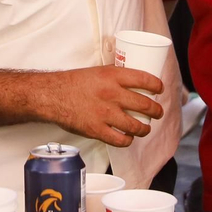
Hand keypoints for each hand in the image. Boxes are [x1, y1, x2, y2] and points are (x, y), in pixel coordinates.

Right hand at [45, 66, 163, 146]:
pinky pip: (120, 140)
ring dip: (145, 128)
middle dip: (156, 111)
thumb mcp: (97, 71)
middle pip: (145, 105)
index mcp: (112, 75)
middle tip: (157, 112)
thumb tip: (132, 80)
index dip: (157, 85)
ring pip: (136, 125)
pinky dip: (127, 140)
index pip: (145, 79)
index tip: (159, 89)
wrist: (52, 95)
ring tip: (146, 128)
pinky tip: (128, 138)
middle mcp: (112, 94)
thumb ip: (114, 76)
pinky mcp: (97, 130)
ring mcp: (105, 113)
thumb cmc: (73, 82)